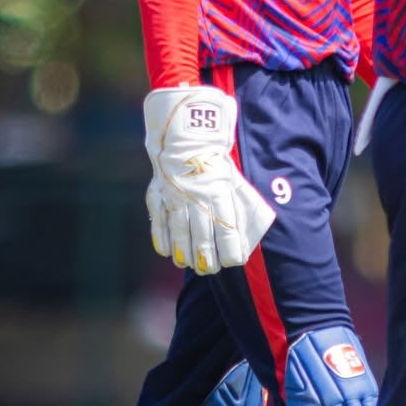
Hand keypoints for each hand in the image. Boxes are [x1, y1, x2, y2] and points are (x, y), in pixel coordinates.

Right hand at [143, 86, 275, 273]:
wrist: (186, 135)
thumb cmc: (215, 161)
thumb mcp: (232, 179)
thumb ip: (238, 205)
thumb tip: (247, 233)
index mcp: (219, 192)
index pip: (227, 227)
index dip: (230, 248)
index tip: (233, 261)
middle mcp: (196, 197)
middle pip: (202, 235)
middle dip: (207, 257)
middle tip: (210, 270)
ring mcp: (175, 196)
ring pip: (179, 232)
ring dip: (185, 253)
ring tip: (189, 265)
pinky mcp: (157, 195)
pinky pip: (159, 222)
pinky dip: (162, 239)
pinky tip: (168, 252)